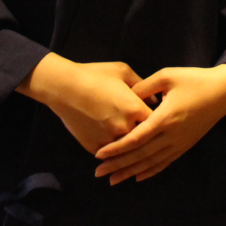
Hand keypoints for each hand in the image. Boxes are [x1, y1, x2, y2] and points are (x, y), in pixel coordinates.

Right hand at [19, 54, 151, 155]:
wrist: (65, 88)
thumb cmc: (95, 75)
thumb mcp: (123, 72)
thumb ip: (142, 85)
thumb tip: (154, 100)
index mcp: (135, 109)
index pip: (157, 121)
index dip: (159, 121)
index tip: (160, 120)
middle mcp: (126, 127)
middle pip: (144, 138)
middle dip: (148, 138)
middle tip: (152, 139)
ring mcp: (110, 140)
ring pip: (127, 149)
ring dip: (131, 149)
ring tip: (135, 151)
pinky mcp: (95, 147)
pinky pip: (110, 154)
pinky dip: (113, 152)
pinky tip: (115, 153)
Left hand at [92, 64, 225, 184]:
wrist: (223, 92)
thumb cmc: (194, 80)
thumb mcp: (168, 75)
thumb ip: (145, 87)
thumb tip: (126, 97)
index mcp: (165, 117)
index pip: (136, 138)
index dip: (117, 148)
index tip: (99, 154)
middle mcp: (171, 135)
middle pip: (140, 155)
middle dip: (118, 165)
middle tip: (98, 173)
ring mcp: (179, 143)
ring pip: (151, 162)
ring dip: (131, 172)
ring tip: (113, 180)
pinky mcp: (185, 146)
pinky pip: (165, 162)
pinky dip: (150, 171)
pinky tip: (138, 177)